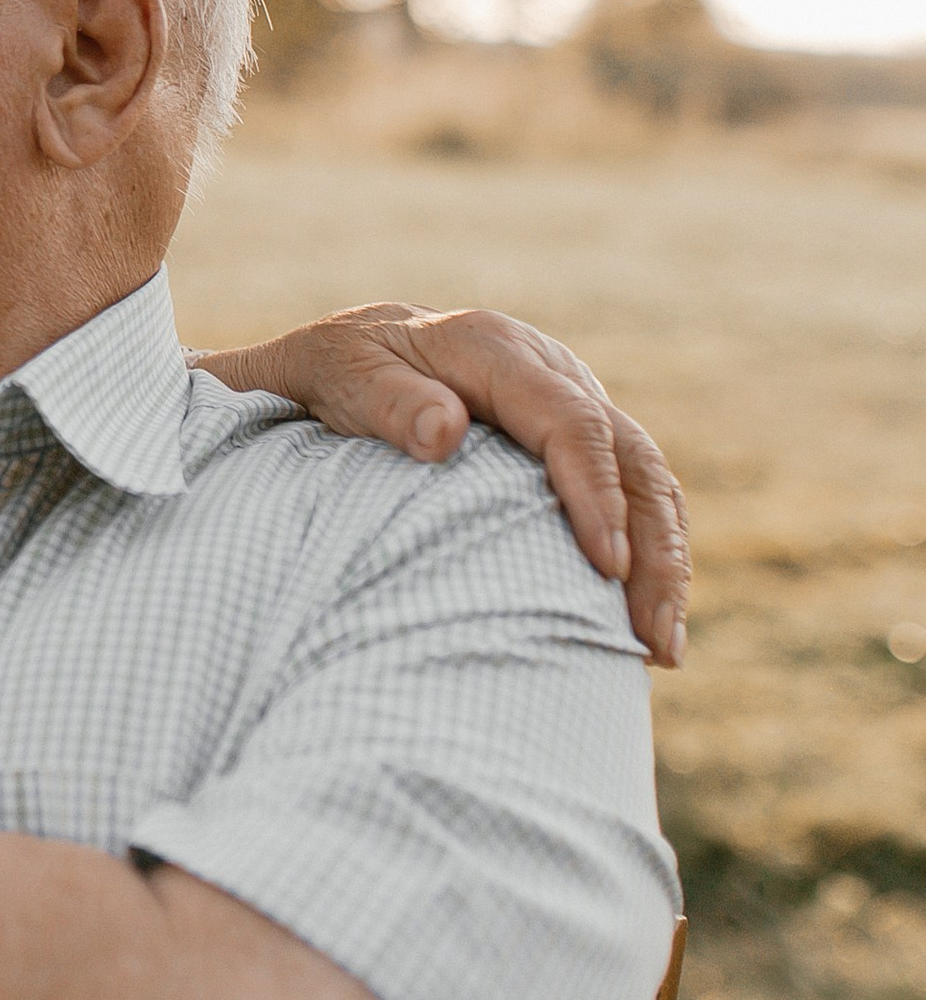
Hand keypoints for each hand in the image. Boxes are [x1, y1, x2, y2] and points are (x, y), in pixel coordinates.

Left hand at [195, 305, 688, 663]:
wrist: (349, 350)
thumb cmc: (334, 370)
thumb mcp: (337, 374)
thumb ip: (388, 402)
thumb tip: (446, 434)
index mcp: (492, 349)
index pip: (568, 421)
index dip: (595, 494)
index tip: (607, 569)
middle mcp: (548, 368)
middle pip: (629, 455)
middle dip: (654, 549)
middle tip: (653, 639)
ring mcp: (571, 398)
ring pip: (646, 476)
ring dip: (665, 561)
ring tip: (662, 651)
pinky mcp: (576, 436)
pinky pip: (632, 488)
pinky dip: (650, 549)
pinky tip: (642, 622)